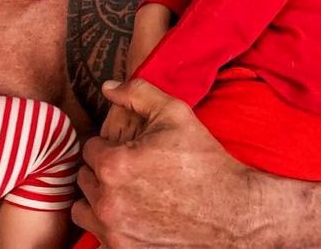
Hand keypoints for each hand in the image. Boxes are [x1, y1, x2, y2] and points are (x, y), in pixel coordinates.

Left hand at [73, 79, 244, 247]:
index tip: (129, 150)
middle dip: (103, 172)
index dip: (109, 145)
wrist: (236, 214)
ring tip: (124, 195)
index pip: (90, 148)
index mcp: (114, 165)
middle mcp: (108, 202)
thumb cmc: (205, 162)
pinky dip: (110, 228)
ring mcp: (115, 233)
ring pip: (84, 210)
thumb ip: (136, 93)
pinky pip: (99, 239)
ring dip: (98, 201)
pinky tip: (131, 219)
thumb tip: (108, 87)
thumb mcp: (174, 113)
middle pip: (85, 179)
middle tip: (130, 171)